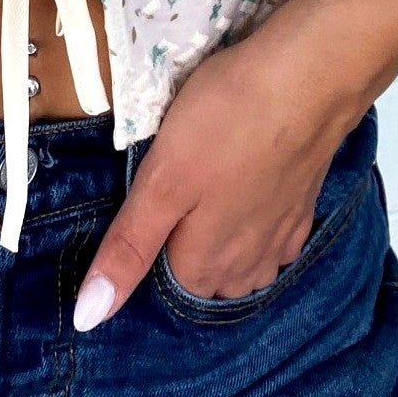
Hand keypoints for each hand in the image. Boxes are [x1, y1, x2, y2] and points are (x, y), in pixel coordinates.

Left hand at [71, 0, 377, 329]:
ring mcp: (283, 238)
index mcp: (206, 265)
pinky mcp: (304, 208)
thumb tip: (89, 318)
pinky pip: (271, 237)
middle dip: (184, 252)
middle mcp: (248, 266)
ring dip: (222, 244)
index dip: (146, 251)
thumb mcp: (161, 182)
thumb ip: (129, 248)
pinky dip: (254, 224)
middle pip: (205, 279)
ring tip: (203, 196)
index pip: (163, 286)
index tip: (142, 208)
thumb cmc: (225, 122)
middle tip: (169, 195)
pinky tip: (245, 191)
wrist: (308, 78)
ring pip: (242, 263)